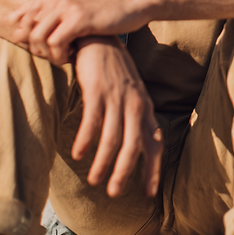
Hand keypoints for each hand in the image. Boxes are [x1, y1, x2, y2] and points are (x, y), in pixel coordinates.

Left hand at [9, 0, 152, 64]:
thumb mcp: (75, 1)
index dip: (25, 37)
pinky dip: (59, 55)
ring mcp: (66, 6)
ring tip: (62, 57)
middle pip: (26, 29)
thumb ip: (52, 8)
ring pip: (37, 37)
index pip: (19, 16)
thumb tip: (24, 20)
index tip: (42, 47)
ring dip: (47, 54)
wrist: (133, 2)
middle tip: (52, 54)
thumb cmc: (105, 6)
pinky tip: (71, 56)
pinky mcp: (78, 19)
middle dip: (35, 48)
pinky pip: (55, 43)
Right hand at [71, 37, 163, 197]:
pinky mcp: (98, 90)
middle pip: (134, 145)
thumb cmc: (115, 73)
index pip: (155, 143)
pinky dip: (86, 139)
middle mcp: (135, 105)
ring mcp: (117, 98)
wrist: (102, 41)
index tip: (150, 193)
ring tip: (94, 180)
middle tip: (114, 193)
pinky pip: (93, 120)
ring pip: (113, 137)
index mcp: (145, 109)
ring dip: (103, 161)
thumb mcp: (132, 96)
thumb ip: (136, 120)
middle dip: (125, 172)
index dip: (153, 168)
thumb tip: (139, 147)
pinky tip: (78, 154)